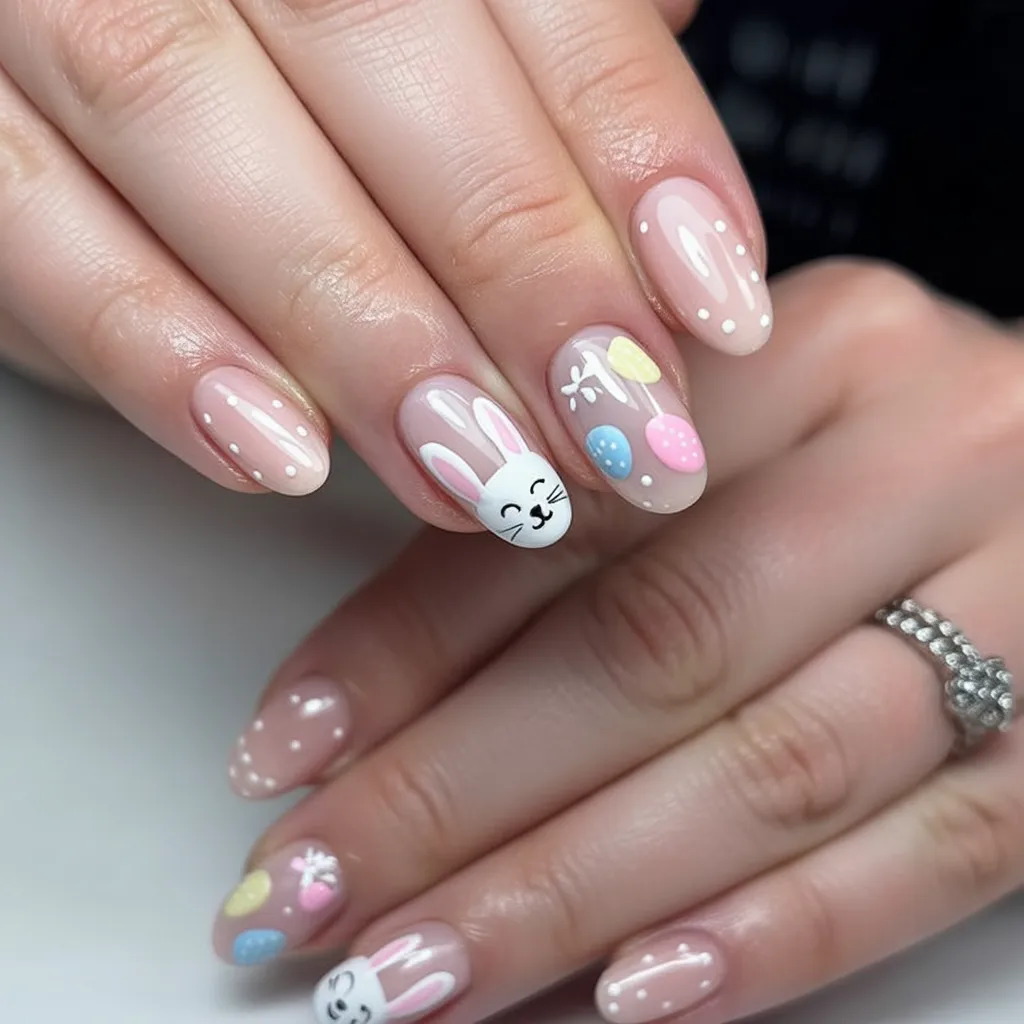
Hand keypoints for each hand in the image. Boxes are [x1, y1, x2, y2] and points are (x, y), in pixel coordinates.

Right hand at [0, 0, 767, 544]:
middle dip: (516, 264)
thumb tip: (672, 110)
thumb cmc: (283, 36)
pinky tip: (277, 453)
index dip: (632, 146)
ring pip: (191, 123)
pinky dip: (154, 345)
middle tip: (615, 428)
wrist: (70, 19)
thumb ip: (537, 37)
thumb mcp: (425, 22)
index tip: (714, 303)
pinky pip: (24, 226)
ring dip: (359, 327)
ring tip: (481, 475)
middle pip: (377, 49)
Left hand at [210, 259, 1023, 1023]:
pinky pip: (937, 854)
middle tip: (312, 894)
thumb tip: (383, 689)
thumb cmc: (889, 449)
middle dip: (456, 794)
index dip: (405, 642)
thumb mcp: (743, 430)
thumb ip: (592, 517)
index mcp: (812, 351)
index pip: (572, 506)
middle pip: (656, 644)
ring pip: (773, 766)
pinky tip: (632, 996)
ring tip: (420, 974)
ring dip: (574, 889)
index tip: (286, 750)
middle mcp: (922, 454)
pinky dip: (776, 936)